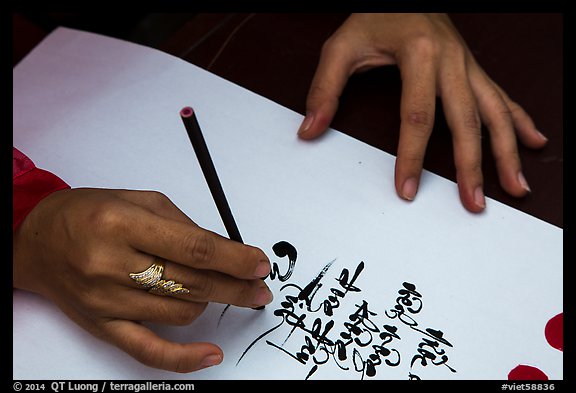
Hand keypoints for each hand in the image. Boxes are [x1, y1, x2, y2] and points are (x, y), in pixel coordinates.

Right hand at [12, 188, 271, 371]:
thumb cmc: (87, 214)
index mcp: (121, 224)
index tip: (259, 264)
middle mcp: (111, 264)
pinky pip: (148, 350)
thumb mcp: (138, 200)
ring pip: (181, 312)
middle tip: (259, 286)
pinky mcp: (103, 326)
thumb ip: (183, 225)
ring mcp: (106, 301)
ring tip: (219, 290)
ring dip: (211, 303)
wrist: (36, 241)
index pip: (194, 248)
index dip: (235, 259)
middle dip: (236, 286)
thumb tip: (226, 250)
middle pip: (193, 283)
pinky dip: (184, 357)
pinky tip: (212, 353)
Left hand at [297, 13, 547, 211]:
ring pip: (495, 112)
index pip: (417, 116)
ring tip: (517, 187)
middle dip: (471, 166)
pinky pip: (503, 97)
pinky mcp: (474, 69)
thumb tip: (310, 129)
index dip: (411, 157)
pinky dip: (520, 121)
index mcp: (420, 54)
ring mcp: (468, 65)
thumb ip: (324, 89)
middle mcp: (452, 60)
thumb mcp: (342, 46)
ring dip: (507, 152)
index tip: (407, 189)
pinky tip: (534, 142)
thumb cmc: (376, 15)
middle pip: (465, 121)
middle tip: (473, 203)